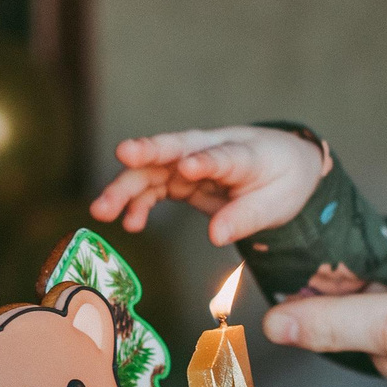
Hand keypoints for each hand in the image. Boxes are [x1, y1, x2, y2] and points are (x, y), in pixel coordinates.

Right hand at [89, 125, 329, 245]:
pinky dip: (139, 204)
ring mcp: (192, 161)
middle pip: (176, 149)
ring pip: (154, 168)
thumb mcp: (276, 204)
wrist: (284, 164)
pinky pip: (155, 188)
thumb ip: (245, 218)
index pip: (223, 155)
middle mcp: (211, 149)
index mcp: (245, 152)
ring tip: (101, 210)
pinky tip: (129, 223)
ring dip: (127, 186)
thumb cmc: (282, 180)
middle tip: (122, 155)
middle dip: (148, 152)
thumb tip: (215, 237)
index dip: (206, 161)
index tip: (188, 166)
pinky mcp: (181, 177)